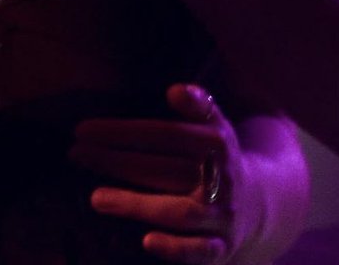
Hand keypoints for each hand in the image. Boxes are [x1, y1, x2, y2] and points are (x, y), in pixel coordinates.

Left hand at [71, 85, 250, 263]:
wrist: (262, 204)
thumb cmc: (219, 157)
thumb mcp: (215, 125)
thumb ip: (198, 105)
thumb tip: (175, 90)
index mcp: (217, 143)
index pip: (165, 134)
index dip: (124, 131)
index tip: (83, 129)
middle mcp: (221, 180)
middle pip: (164, 169)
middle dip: (116, 161)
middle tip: (76, 154)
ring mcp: (222, 216)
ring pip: (178, 211)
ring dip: (136, 204)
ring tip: (95, 198)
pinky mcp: (221, 247)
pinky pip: (201, 252)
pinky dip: (176, 250)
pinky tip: (146, 242)